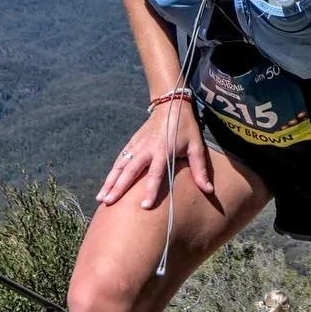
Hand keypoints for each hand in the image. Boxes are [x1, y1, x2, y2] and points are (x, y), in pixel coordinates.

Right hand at [96, 97, 212, 208]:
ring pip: (120, 166)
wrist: (170, 105)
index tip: (143, 206)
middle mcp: (146, 149)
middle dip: (118, 188)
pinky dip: (111, 173)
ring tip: (101, 198)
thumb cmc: (186, 127)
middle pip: (130, 171)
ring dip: (109, 182)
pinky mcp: (132, 143)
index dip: (149, 190)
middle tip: (108, 203)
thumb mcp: (196, 147)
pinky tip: (105, 185)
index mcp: (163, 151)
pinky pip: (120, 160)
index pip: (155, 174)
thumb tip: (209, 190)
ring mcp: (137, 145)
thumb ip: (200, 169)